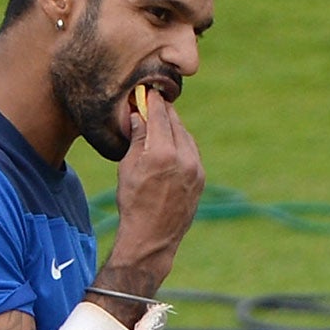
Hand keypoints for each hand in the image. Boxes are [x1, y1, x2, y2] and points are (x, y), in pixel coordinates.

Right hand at [109, 90, 204, 289]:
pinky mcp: (201, 179)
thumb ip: (137, 138)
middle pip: (175, 122)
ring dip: (173, 127)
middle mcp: (184, 158)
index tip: (146, 91)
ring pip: (185, 136)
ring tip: (160, 124)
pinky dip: (182, 144)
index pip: (159, 114)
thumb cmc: (133, 204)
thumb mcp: (128, 167)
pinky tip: (171, 145)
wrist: (152, 238)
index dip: (152, 101)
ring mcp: (196, 169)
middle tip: (153, 103)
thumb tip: (139, 114)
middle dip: (163, 112)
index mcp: (162, 153)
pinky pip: (192, 152)